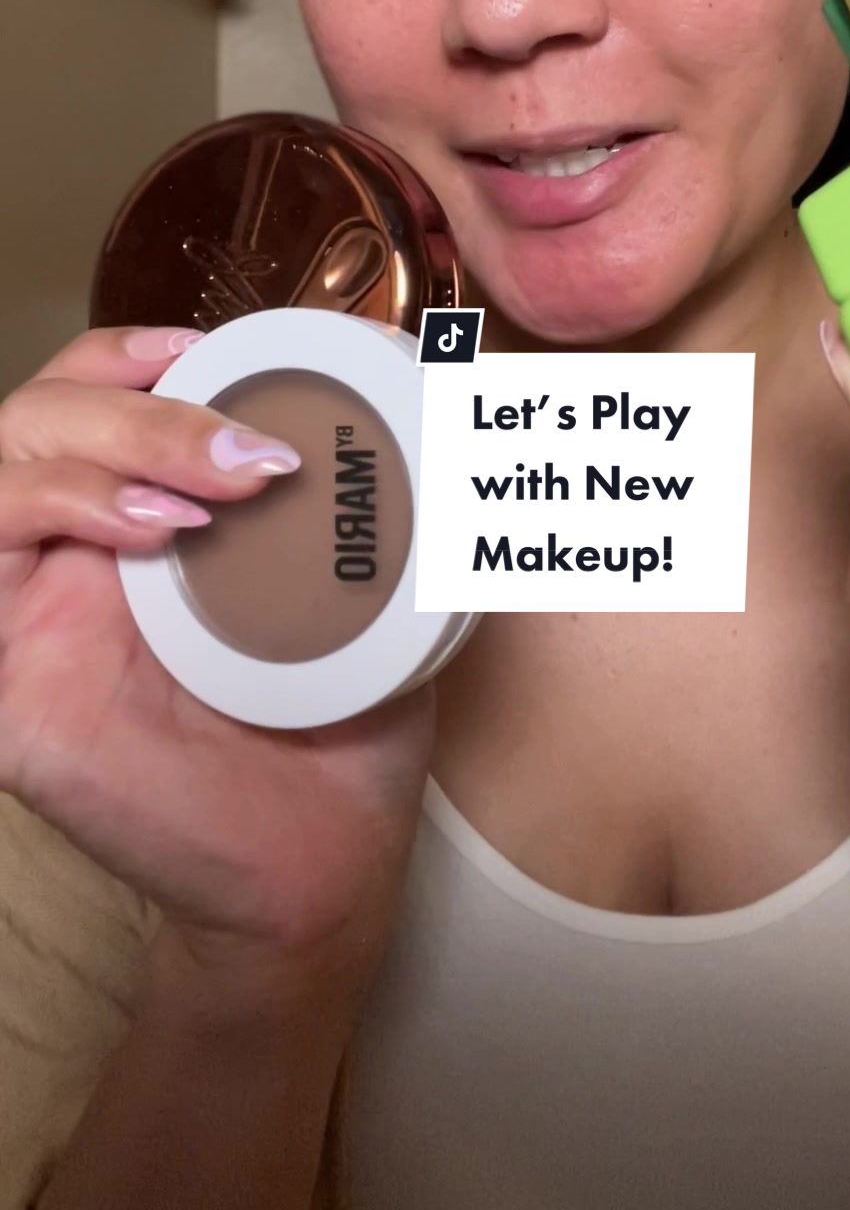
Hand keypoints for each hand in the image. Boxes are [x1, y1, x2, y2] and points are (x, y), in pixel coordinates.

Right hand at [0, 327, 432, 982]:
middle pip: (40, 419)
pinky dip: (55, 519)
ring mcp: (34, 626)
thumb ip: (363, 504)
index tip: (209, 353)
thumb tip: (438, 405)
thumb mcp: (360, 589)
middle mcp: (74, 563)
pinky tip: (148, 535)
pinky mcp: (15, 700)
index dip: (128, 356)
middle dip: (138, 406)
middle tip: (249, 452)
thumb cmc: (339, 728)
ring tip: (199, 500)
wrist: (324, 866)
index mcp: (141, 527)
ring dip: (96, 453)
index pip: (88, 397)